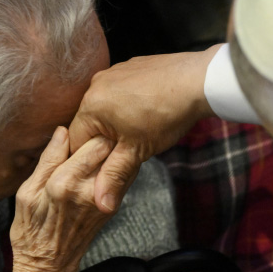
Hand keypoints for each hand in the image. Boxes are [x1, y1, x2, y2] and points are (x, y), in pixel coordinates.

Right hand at [9, 128, 114, 271]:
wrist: (49, 265)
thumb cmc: (31, 229)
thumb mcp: (26, 192)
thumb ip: (48, 160)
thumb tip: (62, 131)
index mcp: (64, 183)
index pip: (93, 141)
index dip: (91, 128)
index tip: (85, 125)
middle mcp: (89, 191)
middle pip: (111, 148)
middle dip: (104, 136)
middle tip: (94, 133)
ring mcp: (104, 200)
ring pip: (119, 160)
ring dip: (111, 152)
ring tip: (97, 149)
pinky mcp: (112, 207)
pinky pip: (120, 177)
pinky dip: (113, 167)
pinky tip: (100, 167)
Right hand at [68, 45, 220, 213]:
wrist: (197, 81)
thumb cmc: (165, 115)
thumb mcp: (137, 151)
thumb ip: (114, 176)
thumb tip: (101, 205)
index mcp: (90, 105)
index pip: (75, 141)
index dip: (90, 159)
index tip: (109, 165)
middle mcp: (96, 85)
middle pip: (89, 123)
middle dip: (105, 140)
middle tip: (129, 150)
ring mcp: (113, 73)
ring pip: (105, 107)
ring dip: (117, 122)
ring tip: (142, 130)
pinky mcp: (130, 67)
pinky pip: (120, 91)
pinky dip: (128, 104)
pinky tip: (148, 112)